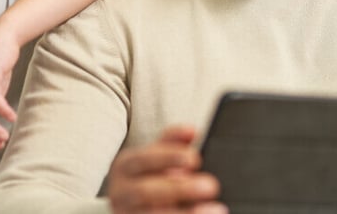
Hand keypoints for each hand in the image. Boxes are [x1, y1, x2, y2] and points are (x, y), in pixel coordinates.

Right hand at [107, 126, 226, 213]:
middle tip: (211, 186)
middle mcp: (121, 192)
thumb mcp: (155, 157)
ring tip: (215, 208)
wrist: (128, 206)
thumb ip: (173, 143)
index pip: (144, 159)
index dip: (169, 157)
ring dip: (185, 213)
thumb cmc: (146, 176)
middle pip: (146, 191)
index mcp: (126, 166)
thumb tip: (192, 130)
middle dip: (180, 189)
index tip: (195, 158)